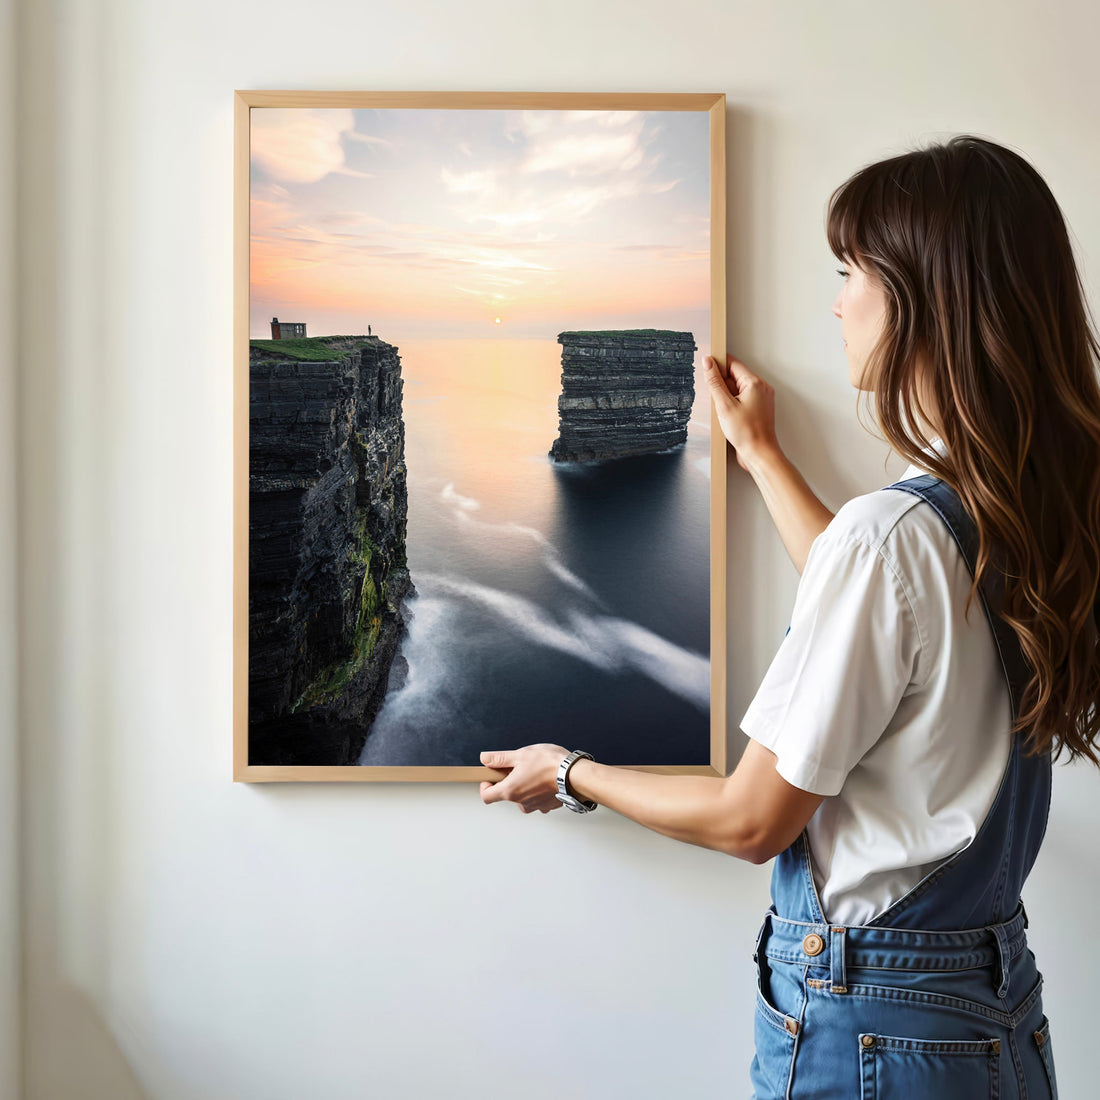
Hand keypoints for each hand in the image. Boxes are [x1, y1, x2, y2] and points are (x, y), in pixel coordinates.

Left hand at [479, 744, 568, 813]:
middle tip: (518, 767)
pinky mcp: (548, 805)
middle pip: (506, 795)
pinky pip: (537, 799)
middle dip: (509, 781)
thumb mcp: (520, 754)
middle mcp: (521, 802)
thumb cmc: (550, 764)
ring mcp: (535, 806)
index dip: (485, 786)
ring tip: (535, 771)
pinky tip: (546, 778)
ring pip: (523, 797)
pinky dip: (538, 790)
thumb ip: (499, 758)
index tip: (491, 776)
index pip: (486, 796)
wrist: (575, 775)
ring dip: (524, 786)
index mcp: (510, 790)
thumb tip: (485, 758)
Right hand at [703, 354, 780, 471]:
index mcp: (755, 383)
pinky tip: (729, 417)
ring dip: (726, 397)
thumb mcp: (724, 405)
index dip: (718, 365)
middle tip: (717, 401)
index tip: (706, 368)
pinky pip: (741, 399)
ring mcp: (761, 398)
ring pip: (737, 388)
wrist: (759, 453)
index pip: (733, 363)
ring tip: (725, 412)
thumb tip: (708, 363)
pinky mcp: (758, 408)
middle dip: (721, 385)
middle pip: (735, 376)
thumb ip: (715, 382)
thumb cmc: (747, 433)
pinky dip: (732, 404)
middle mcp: (761, 388)